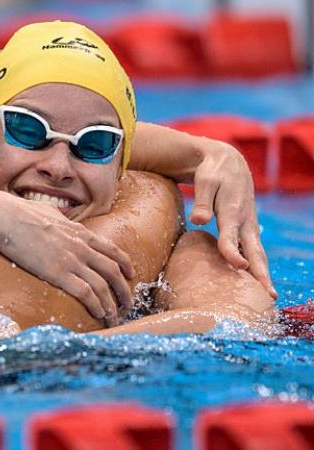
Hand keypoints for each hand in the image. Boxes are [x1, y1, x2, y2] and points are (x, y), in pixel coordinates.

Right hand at [0, 195, 135, 326]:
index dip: (125, 264)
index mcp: (80, 232)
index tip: (130, 275)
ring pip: (103, 286)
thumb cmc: (21, 212)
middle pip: (113, 271)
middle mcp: (81, 246)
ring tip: (115, 316)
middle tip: (127, 303)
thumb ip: (59, 217)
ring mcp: (71, 260)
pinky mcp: (58, 273)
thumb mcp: (49, 211)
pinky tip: (99, 314)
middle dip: (124, 290)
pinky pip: (86, 293)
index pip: (112, 250)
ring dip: (112, 304)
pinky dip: (96, 305)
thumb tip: (57, 216)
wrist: (5, 217)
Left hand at [188, 138, 276, 298]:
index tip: (239, 266)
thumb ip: (201, 201)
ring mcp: (249, 226)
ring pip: (257, 253)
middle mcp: (245, 222)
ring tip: (268, 296)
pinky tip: (256, 282)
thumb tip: (198, 220)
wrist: (229, 164)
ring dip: (262, 273)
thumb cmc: (213, 174)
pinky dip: (257, 266)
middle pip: (254, 251)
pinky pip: (254, 251)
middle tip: (268, 295)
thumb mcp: (205, 182)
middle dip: (261, 273)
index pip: (231, 236)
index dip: (232, 251)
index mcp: (232, 211)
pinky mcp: (247, 229)